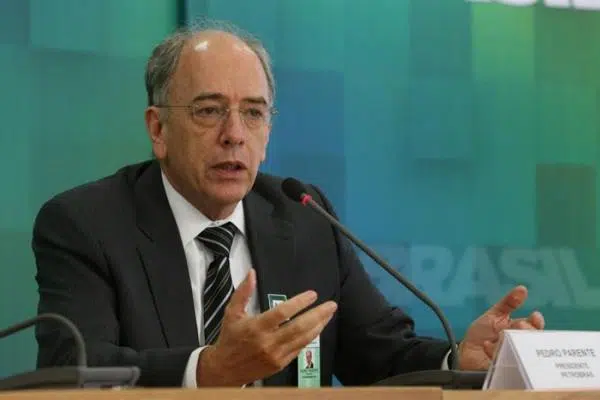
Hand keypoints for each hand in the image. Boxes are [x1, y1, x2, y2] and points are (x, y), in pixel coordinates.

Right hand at [197, 269, 336, 385]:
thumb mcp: (232, 312)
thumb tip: (252, 273)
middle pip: (299, 327)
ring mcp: (276, 355)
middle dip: (318, 315)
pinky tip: (318, 328)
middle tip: (331, 305)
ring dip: (319, 326)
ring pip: (303, 339)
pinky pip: (299, 349)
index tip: (312, 294)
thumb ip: (243, 292)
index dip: (299, 303)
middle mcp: (268, 342)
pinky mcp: (280, 364)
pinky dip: (310, 338)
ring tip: (329, 314)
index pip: (282, 313)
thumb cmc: (230, 337)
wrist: (225, 370)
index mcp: (256, 327)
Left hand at [457, 285, 544, 370]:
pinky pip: (506, 362)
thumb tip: (522, 289)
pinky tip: (487, 347)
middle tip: (520, 327)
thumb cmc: (482, 334)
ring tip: (504, 337)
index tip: (535, 317)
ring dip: (514, 342)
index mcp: (520, 332)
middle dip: (528, 332)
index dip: (536, 323)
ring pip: (523, 351)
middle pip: (533, 339)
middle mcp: (521, 346)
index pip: (535, 327)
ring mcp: (515, 359)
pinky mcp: (506, 370)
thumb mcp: (493, 315)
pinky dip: (496, 352)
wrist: (465, 353)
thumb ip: (508, 303)